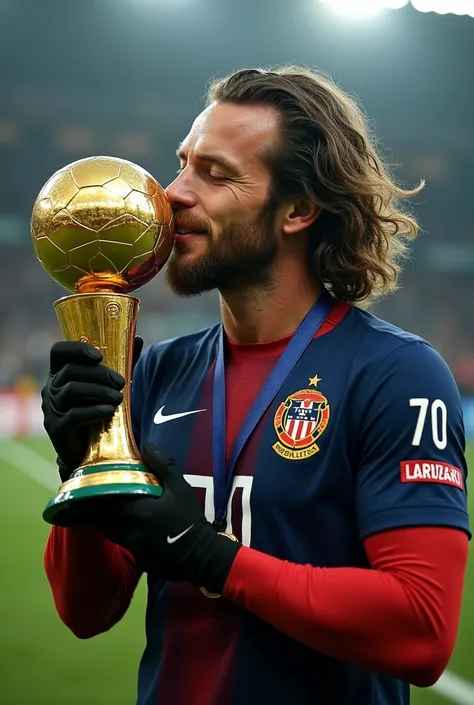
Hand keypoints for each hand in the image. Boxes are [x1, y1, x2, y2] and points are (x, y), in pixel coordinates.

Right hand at [41, 336, 142, 478]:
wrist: (88, 450)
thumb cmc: (98, 410)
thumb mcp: (109, 385)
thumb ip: (122, 363)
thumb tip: (139, 339)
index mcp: (60, 373)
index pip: (58, 351)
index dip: (77, 349)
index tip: (100, 356)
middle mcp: (51, 388)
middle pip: (71, 371)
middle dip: (99, 374)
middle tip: (121, 382)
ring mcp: (51, 408)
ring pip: (72, 390)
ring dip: (99, 391)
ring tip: (119, 398)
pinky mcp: (56, 428)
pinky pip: (74, 415)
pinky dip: (94, 410)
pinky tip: (109, 411)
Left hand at [102, 443, 241, 593]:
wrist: (201, 555)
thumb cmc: (189, 519)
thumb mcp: (180, 488)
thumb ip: (163, 466)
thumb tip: (147, 445)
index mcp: (135, 512)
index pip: (106, 502)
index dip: (100, 494)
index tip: (98, 486)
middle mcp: (128, 531)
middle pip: (106, 520)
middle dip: (104, 510)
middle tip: (107, 499)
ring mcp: (132, 548)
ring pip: (114, 533)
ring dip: (114, 523)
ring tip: (121, 513)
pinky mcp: (139, 560)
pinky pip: (127, 546)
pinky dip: (128, 537)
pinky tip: (139, 532)